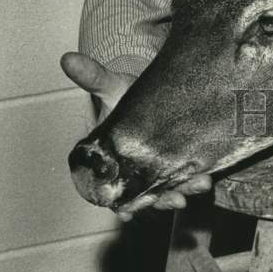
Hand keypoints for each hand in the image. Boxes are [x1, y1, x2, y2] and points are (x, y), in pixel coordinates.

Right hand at [61, 51, 212, 218]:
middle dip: (159, 200)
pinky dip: (193, 182)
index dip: (117, 204)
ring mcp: (153, 171)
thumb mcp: (110, 86)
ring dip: (181, 193)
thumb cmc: (124, 94)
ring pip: (165, 191)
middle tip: (176, 200)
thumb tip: (67, 59)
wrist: (150, 93)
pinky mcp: (174, 165)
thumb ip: (92, 76)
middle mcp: (130, 173)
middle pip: (142, 196)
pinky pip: (183, 179)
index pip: (110, 190)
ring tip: (198, 186)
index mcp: (108, 162)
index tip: (125, 212)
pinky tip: (205, 181)